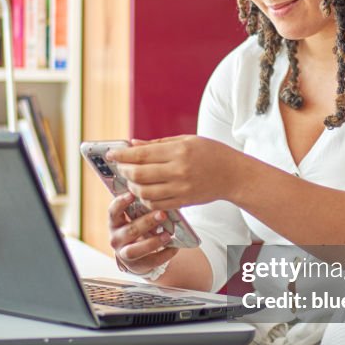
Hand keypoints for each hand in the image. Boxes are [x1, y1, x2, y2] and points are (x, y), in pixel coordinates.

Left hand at [106, 135, 239, 209]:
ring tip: (132, 179)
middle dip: (124, 170)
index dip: (122, 154)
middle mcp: (179, 170)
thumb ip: (158, 144)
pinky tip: (143, 191)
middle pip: (139, 174)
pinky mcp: (183, 202)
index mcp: (179, 151)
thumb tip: (132, 144)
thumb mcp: (187, 140)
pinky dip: (144, 199)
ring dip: (132, 186)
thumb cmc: (211, 153)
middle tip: (121, 166)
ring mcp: (181, 189)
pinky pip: (155, 204)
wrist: (234, 175)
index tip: (111, 154)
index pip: (141, 154)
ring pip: (144, 192)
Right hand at [108, 191, 174, 275]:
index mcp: (115, 223)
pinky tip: (174, 247)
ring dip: (153, 242)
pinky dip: (165, 254)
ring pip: (136, 250)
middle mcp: (116, 239)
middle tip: (162, 214)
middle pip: (130, 230)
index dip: (121, 203)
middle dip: (147, 222)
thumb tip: (158, 197)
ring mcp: (125, 254)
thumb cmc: (137, 229)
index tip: (132, 194)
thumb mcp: (134, 218)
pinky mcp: (138, 266)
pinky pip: (151, 261)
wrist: (136, 256)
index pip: (113, 212)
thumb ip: (140, 209)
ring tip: (168, 235)